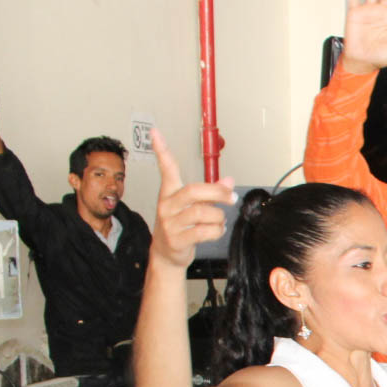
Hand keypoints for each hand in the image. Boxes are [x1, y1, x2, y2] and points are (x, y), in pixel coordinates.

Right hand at [148, 129, 234, 271]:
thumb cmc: (181, 227)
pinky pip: (205, 231)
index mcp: (169, 193)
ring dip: (219, 217)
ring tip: (219, 221)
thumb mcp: (194, 207)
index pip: (166, 169)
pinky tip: (216, 231)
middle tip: (232, 197)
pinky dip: (217, 231)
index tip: (155, 132)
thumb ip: (210, 194)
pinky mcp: (177, 239)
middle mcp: (167, 205)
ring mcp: (170, 223)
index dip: (161, 151)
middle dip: (218, 193)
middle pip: (194, 191)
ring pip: (203, 213)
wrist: (167, 255)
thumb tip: (229, 181)